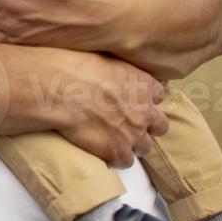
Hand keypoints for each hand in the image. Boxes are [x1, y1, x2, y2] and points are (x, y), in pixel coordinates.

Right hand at [53, 50, 167, 167]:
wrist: (61, 91)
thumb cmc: (75, 68)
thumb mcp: (104, 58)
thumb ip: (118, 70)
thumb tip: (112, 73)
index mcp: (143, 85)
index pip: (158, 96)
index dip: (144, 99)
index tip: (131, 100)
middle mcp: (145, 111)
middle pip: (160, 125)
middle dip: (146, 125)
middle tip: (128, 123)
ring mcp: (133, 134)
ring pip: (145, 147)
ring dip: (132, 144)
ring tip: (113, 140)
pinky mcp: (117, 151)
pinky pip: (125, 162)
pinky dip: (115, 158)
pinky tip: (102, 151)